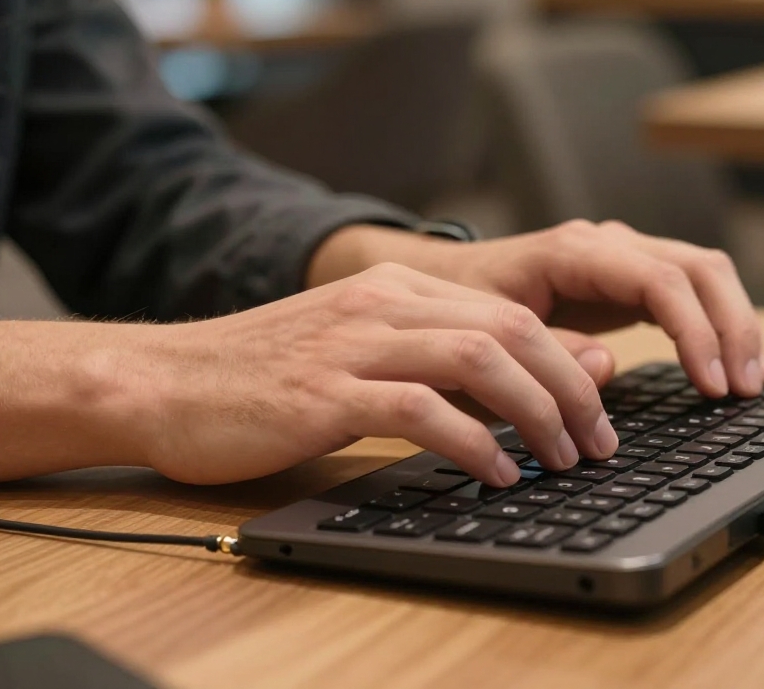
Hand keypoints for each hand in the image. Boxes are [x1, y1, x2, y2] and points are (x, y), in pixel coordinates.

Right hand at [0, 264, 619, 489]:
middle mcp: (382, 304)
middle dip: (571, 388)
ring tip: (562, 459)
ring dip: (536, 413)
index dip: (570, 362)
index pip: (512, 313)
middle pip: (510, 330)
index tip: (600, 412)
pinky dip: (474, 443)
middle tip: (598, 442)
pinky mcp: (326, 393)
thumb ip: (448, 360)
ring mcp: (353, 344)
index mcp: (397, 289)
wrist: (163, 382)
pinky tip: (498, 474)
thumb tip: (542, 372)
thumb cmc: (268, 379)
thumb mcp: (366, 355)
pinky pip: (421, 410)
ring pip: (478, 360)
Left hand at [311, 220, 763, 397]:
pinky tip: (727, 367)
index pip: (660, 278)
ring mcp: (623, 257)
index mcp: (575, 251)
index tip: (711, 383)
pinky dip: (716, 325)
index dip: (695, 331)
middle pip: (698, 268)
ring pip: (704, 273)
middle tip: (744, 389)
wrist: (440, 288)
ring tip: (749, 382)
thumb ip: (546, 350)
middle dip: (730, 327)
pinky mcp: (629, 279)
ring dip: (734, 325)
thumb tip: (607, 366)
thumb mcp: (490, 338)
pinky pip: (690, 290)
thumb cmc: (458, 313)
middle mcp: (607, 244)